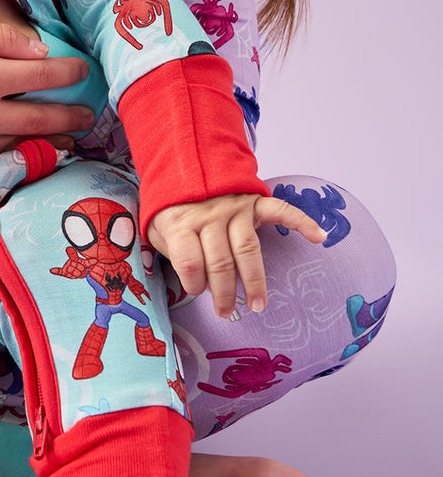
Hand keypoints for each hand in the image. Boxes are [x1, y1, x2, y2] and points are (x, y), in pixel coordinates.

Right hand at [0, 13, 92, 157]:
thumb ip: (0, 37)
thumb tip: (40, 52)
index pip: (43, 77)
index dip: (70, 73)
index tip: (83, 69)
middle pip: (40, 120)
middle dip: (71, 117)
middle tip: (90, 114)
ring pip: (20, 144)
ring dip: (51, 142)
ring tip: (71, 138)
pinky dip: (17, 153)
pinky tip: (28, 147)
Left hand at [147, 194, 324, 317]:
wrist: (184, 164)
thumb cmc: (172, 207)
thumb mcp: (158, 229)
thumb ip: (173, 252)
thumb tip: (194, 281)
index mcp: (181, 222)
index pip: (190, 263)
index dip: (194, 284)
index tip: (197, 291)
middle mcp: (209, 215)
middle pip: (220, 262)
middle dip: (224, 293)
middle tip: (228, 313)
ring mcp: (234, 207)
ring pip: (247, 249)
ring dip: (254, 280)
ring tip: (258, 304)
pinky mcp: (254, 200)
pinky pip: (281, 210)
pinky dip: (302, 223)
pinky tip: (318, 238)